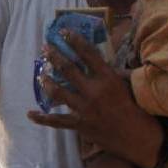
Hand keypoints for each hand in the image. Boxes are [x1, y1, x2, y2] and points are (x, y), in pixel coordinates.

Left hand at [26, 31, 161, 167]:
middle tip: (45, 48)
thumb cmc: (135, 108)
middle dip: (54, 57)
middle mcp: (94, 91)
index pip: (88, 54)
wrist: (137, 135)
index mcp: (107, 78)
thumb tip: (100, 60)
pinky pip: (57, 121)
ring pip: (58, 91)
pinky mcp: (79, 124)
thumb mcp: (126, 85)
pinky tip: (30, 114)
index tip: (63, 32)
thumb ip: (112, 72)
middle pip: (68, 69)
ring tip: (40, 74)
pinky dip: (42, 118)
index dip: (74, 41)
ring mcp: (85, 108)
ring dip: (47, 81)